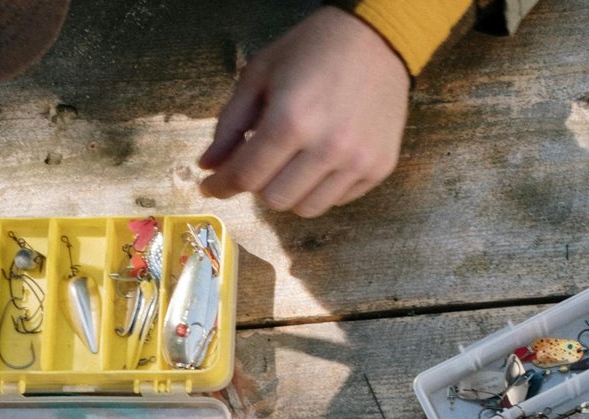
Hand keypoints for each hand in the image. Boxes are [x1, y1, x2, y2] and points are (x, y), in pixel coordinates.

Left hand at [199, 7, 409, 217]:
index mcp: (291, 120)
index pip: (247, 176)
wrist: (377, 39)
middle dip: (258, 185)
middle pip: (275, 199)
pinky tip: (321, 160)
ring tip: (291, 163)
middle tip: (260, 163)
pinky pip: (338, 200)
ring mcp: (358, 161)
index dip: (222, 185)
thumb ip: (231, 123)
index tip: (211, 186)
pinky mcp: (379, 168)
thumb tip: (208, 166)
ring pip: (307, 208)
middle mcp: (327, 148)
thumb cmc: (312, 49)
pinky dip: (321, 188)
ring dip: (290, 191)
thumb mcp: (260, 75)